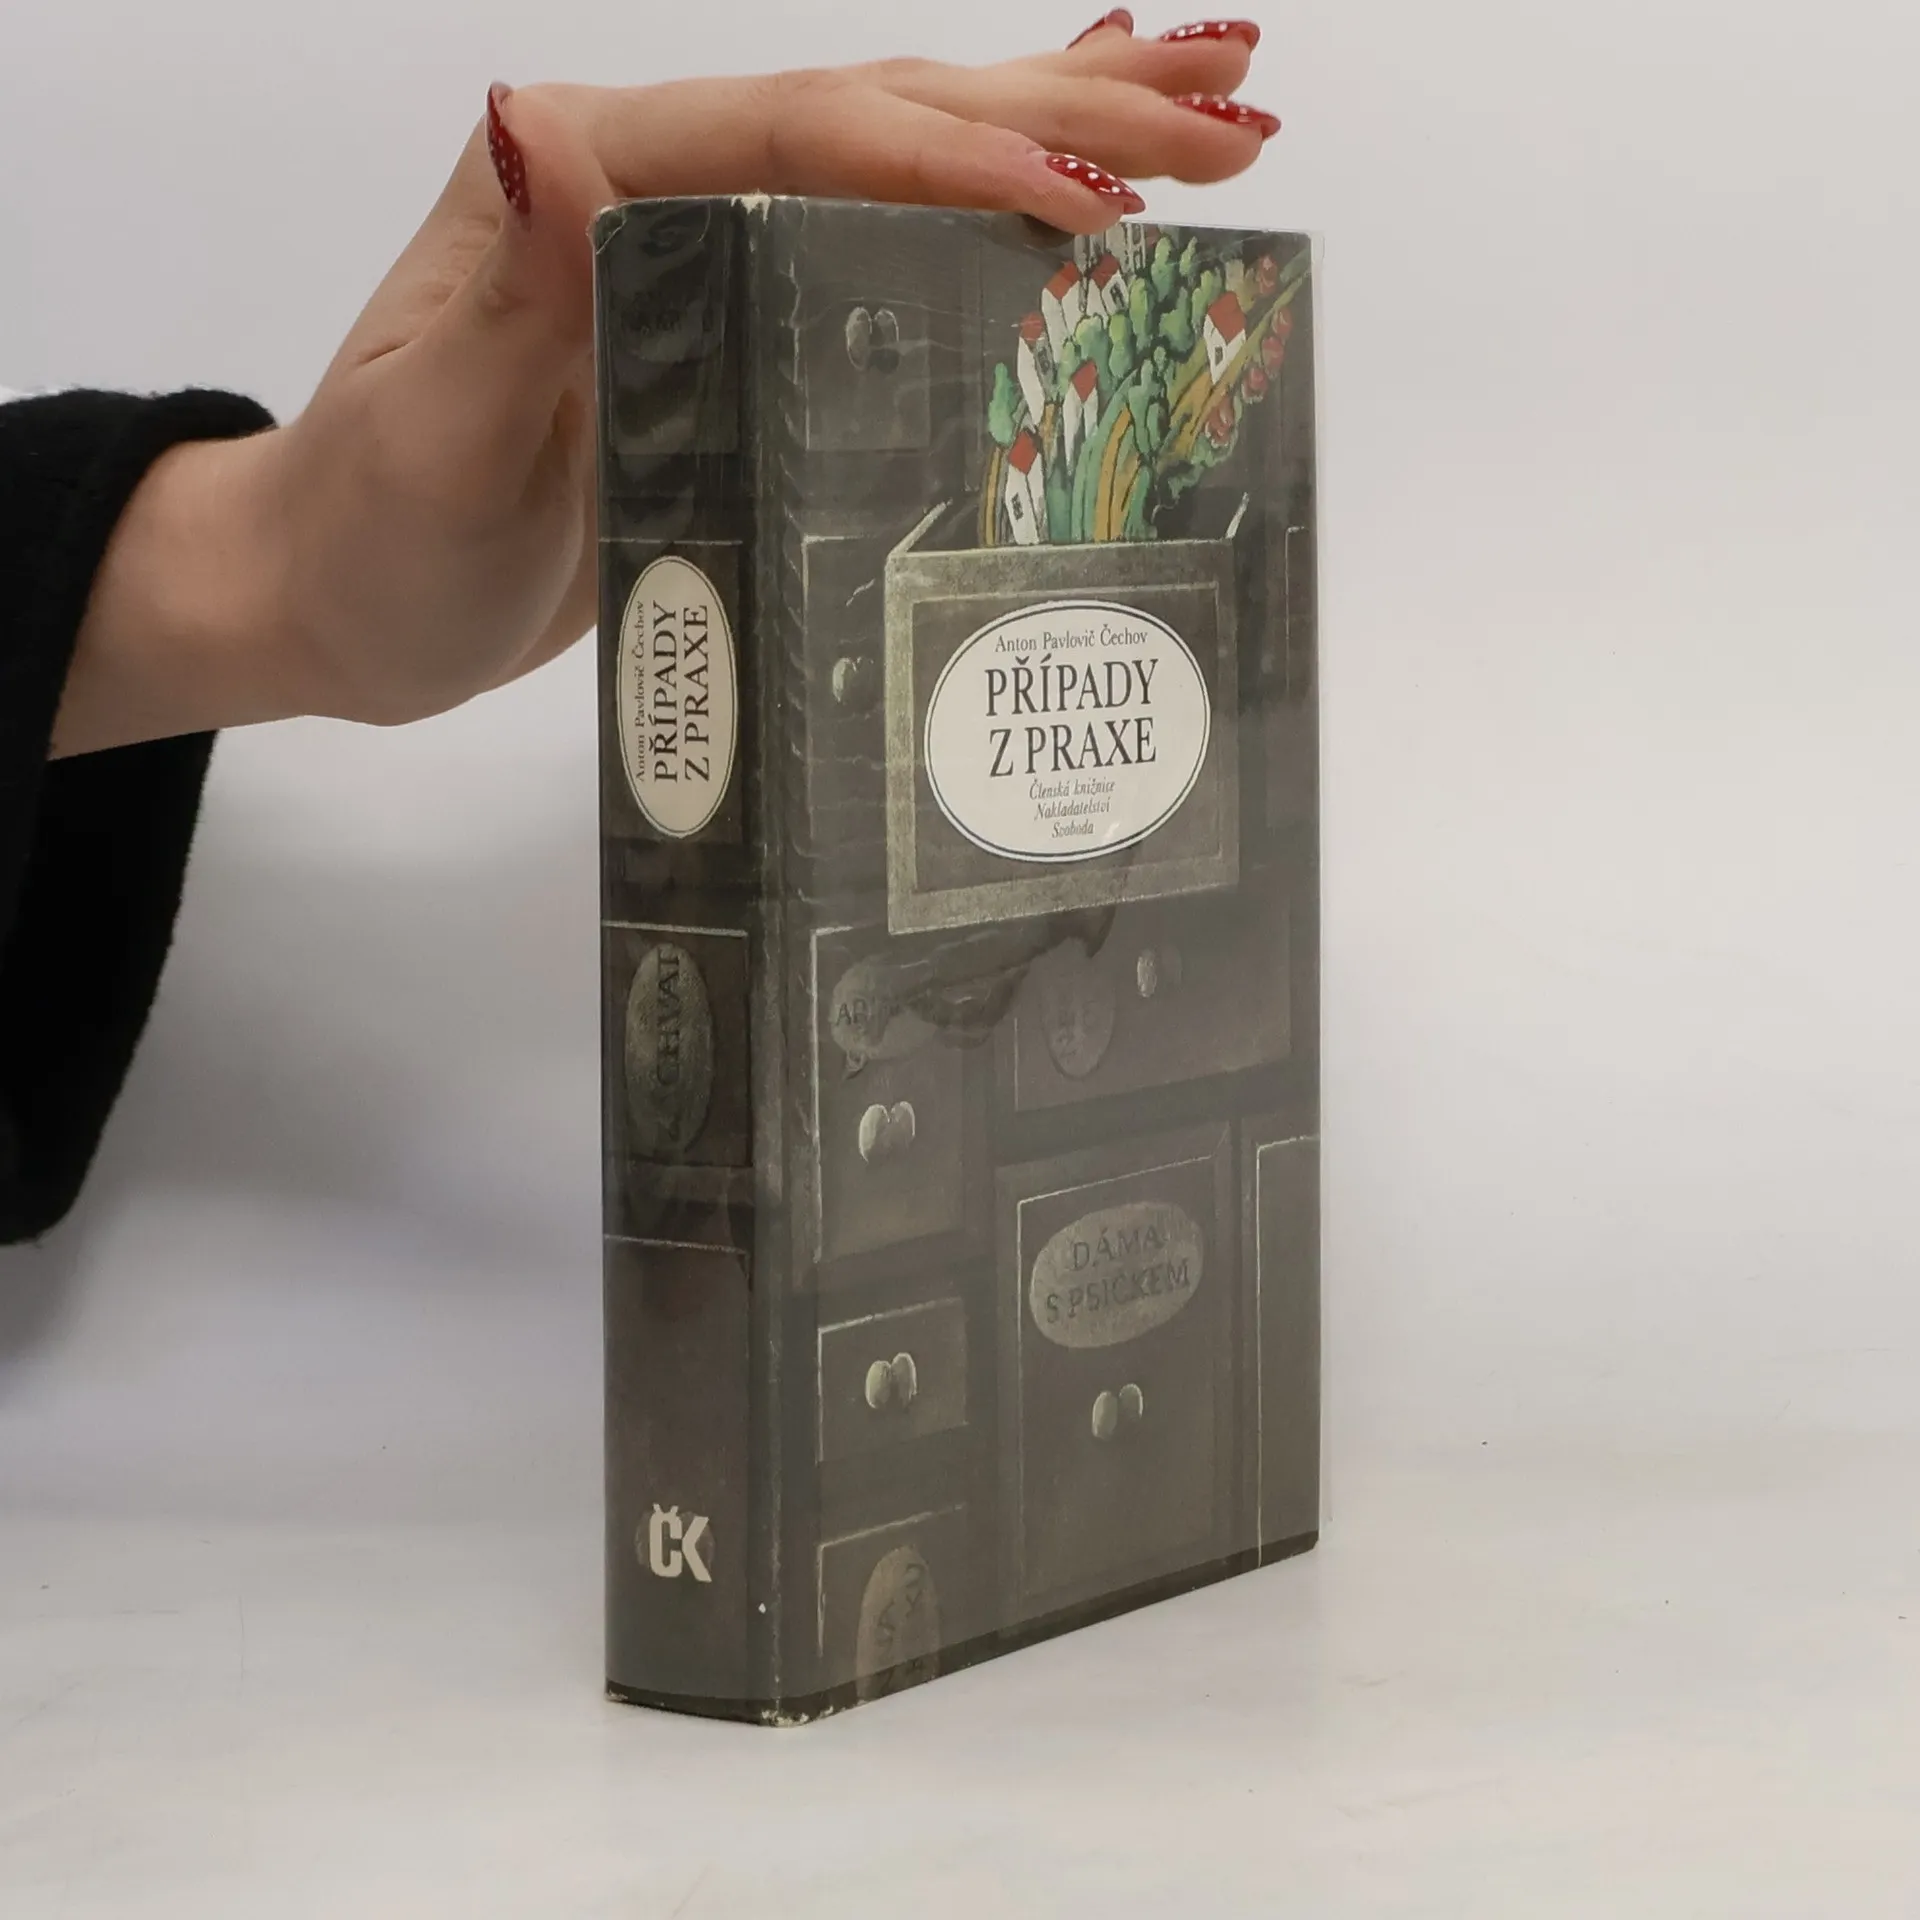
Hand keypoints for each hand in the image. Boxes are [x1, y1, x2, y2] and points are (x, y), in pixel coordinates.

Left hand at [55, 16, 1276, 756]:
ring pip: (901, 148)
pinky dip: (982, 193)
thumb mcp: (432, 432)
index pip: (804, 135)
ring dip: (1059, 123)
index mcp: (587, 176)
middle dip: (1067, 111)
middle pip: (885, 107)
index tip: (1105, 205)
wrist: (342, 587)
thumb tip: (538, 124)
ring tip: (1212, 109)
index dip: (959, 161)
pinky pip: (876, 227)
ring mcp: (696, 236)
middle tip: (1237, 112)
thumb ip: (502, 289)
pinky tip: (1068, 184)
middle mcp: (650, 175)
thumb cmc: (381, 533)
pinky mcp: (729, 309)